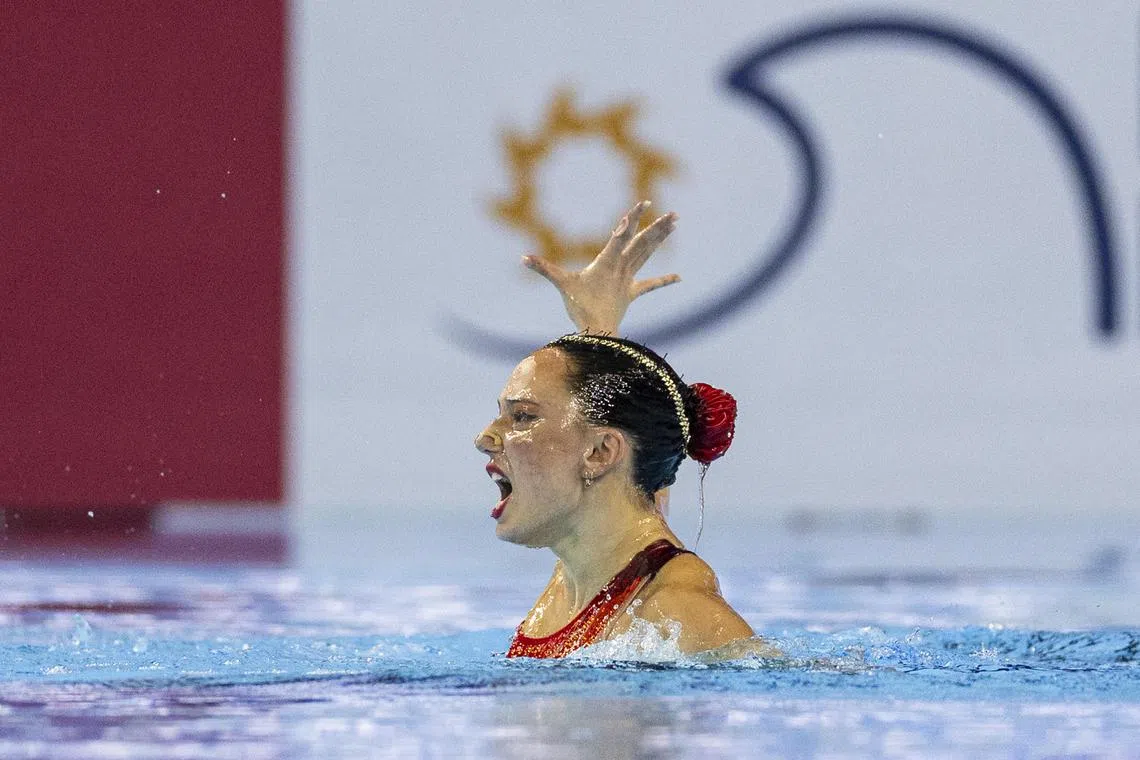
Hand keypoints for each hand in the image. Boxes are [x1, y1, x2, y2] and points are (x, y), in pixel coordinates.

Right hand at [522, 201, 679, 334]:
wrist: (597, 332)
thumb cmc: (579, 307)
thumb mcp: (561, 284)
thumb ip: (543, 268)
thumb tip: (522, 258)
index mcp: (607, 261)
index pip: (622, 234)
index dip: (633, 217)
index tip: (646, 203)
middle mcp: (621, 267)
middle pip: (642, 243)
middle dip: (658, 227)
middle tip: (674, 214)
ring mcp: (628, 279)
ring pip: (647, 255)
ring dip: (661, 239)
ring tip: (675, 224)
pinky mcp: (631, 293)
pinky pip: (650, 285)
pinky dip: (664, 280)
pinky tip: (679, 277)